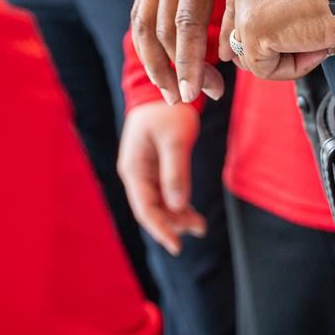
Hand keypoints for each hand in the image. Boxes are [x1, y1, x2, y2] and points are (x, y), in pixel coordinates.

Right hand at [116, 102, 206, 255]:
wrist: (165, 89)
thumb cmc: (168, 111)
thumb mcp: (175, 139)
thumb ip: (175, 172)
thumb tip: (177, 207)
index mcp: (134, 168)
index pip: (145, 208)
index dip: (161, 229)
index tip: (177, 246)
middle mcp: (135, 173)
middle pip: (151, 209)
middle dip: (172, 224)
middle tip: (199, 228)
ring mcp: (144, 172)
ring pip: (158, 204)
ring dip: (176, 217)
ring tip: (200, 225)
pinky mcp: (154, 168)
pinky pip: (164, 194)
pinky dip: (177, 205)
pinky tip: (192, 215)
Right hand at [131, 0, 297, 104]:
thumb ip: (240, 6)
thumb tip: (233, 55)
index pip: (186, 25)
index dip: (190, 63)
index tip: (196, 93)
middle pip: (162, 29)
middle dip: (178, 68)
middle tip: (197, 96)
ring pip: (143, 23)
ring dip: (157, 61)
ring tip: (174, 90)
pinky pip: (144, 8)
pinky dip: (150, 39)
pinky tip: (165, 62)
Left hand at [219, 0, 334, 80]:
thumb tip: (280, 28)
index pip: (244, 1)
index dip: (263, 25)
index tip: (282, 36)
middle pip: (237, 26)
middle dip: (261, 48)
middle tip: (291, 55)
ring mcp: (245, 5)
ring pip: (250, 51)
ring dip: (283, 58)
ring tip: (317, 48)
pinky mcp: (253, 32)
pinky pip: (264, 68)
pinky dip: (290, 69)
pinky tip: (316, 52)